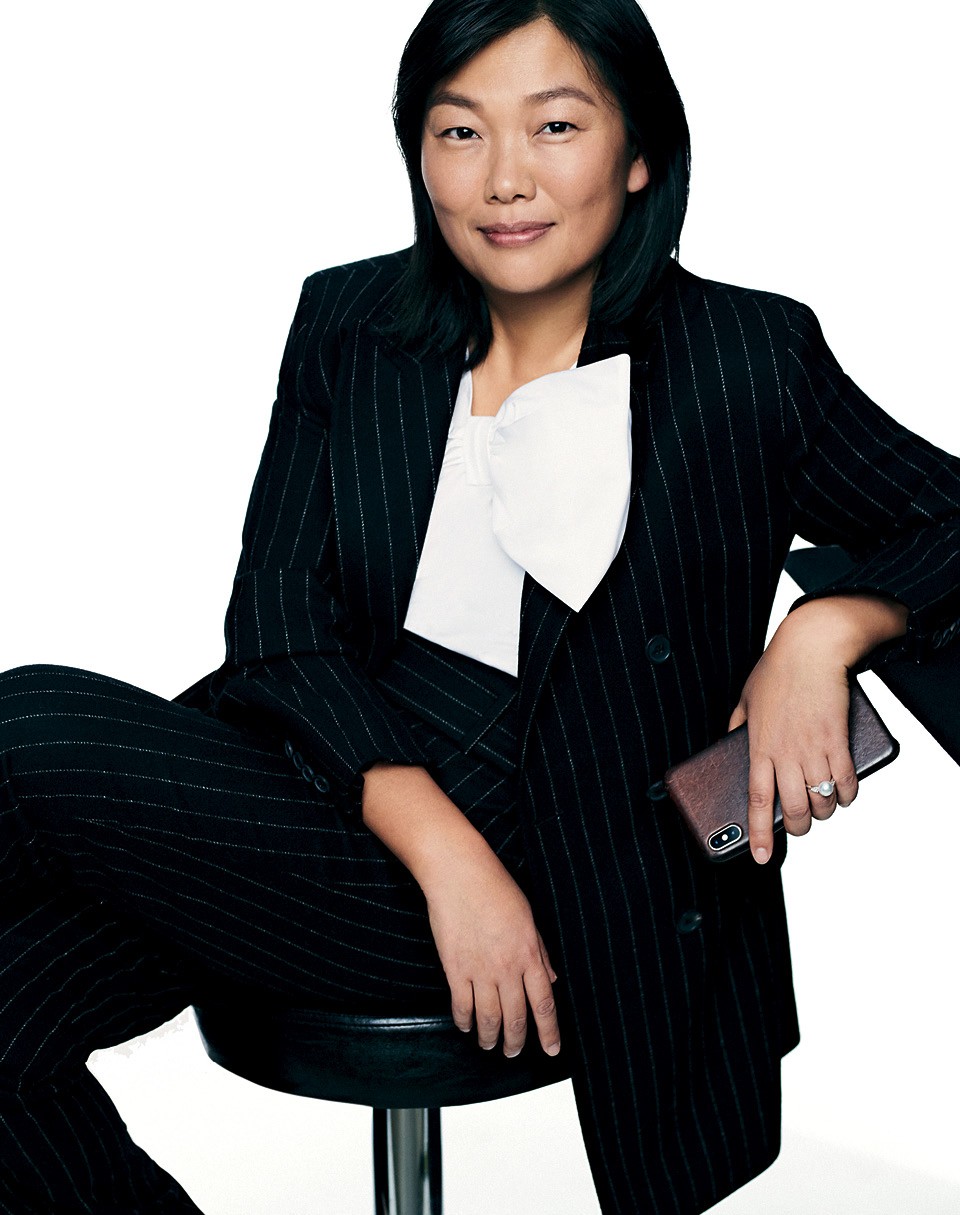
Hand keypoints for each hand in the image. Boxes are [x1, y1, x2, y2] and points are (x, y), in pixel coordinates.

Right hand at [422, 852, 560, 1057]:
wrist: (460, 874)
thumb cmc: (496, 888)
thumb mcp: (529, 917)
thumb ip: (541, 952)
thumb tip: (552, 978)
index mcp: (530, 954)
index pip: (544, 1003)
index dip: (549, 1032)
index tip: (551, 1050)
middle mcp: (508, 967)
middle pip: (516, 1018)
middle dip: (515, 1042)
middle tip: (513, 1053)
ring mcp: (480, 970)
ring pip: (489, 1018)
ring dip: (490, 1037)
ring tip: (489, 1045)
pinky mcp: (455, 969)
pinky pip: (461, 1006)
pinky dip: (464, 1022)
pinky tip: (466, 1026)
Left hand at [727, 595, 905, 863]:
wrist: (812, 648)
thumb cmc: (777, 670)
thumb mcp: (745, 698)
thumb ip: (737, 725)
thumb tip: (729, 740)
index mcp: (759, 747)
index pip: (757, 800)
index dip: (759, 833)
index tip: (761, 856)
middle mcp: (786, 753)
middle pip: (795, 809)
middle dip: (799, 827)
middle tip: (800, 826)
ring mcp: (814, 749)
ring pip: (822, 802)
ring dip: (824, 812)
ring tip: (822, 807)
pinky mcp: (838, 741)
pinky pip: (847, 783)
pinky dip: (848, 795)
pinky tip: (844, 793)